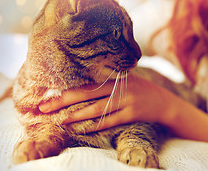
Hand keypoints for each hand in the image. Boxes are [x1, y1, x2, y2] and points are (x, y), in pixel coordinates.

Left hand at [39, 72, 178, 131]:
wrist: (163, 101)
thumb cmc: (139, 90)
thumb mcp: (124, 81)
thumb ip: (105, 83)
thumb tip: (78, 90)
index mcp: (114, 78)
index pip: (85, 85)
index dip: (65, 92)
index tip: (47, 97)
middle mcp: (118, 88)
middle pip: (86, 95)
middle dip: (63, 102)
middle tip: (43, 108)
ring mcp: (125, 101)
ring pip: (97, 109)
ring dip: (76, 115)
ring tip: (60, 120)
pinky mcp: (132, 114)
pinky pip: (110, 121)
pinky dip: (95, 125)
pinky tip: (82, 129)